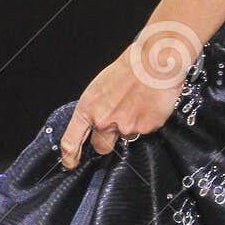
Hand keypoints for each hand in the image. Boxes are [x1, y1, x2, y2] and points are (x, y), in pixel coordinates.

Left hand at [58, 47, 185, 169]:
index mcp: (88, 108)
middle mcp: (103, 121)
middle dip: (108, 140)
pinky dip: (147, 121)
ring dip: (131, 126)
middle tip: (119, 123)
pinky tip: (150, 104)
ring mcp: (124, 127)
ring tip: (139, 104)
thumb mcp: (101, 87)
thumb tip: (100, 121)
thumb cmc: (129, 67)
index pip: (72, 141)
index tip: (71, 163)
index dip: (70, 157)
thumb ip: (98, 108)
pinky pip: (145, 130)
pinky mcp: (145, 128)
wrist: (154, 61)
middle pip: (101, 147)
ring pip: (126, 137)